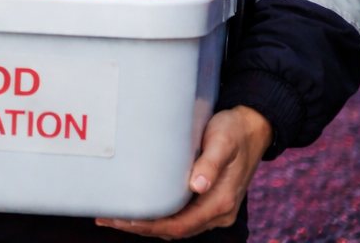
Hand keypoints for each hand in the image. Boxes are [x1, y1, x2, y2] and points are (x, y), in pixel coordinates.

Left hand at [95, 106, 271, 238]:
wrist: (252, 129)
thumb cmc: (234, 131)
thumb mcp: (223, 141)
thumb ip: (210, 164)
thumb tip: (197, 187)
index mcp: (221, 201)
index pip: (181, 224)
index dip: (151, 226)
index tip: (124, 220)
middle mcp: (218, 212)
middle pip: (175, 230)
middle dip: (141, 228)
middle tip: (107, 217)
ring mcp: (213, 209)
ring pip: (176, 226)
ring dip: (147, 225)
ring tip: (115, 215)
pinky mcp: (207, 201)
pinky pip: (181, 217)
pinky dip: (159, 217)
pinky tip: (140, 209)